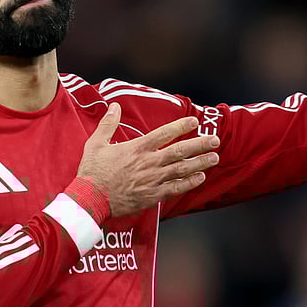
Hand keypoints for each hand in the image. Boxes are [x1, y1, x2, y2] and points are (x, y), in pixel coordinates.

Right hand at [77, 103, 220, 216]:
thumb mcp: (96, 143)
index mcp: (137, 148)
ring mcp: (152, 180)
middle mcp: (148, 163)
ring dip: (200, 163)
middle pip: (179, 151)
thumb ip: (108, 124)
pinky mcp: (152, 196)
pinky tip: (200, 178)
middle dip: (199, 145)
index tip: (195, 122)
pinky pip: (175, 188)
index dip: (181, 127)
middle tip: (215, 140)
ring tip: (214, 158)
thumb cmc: (92, 172)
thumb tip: (114, 106)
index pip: (164, 134)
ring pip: (181, 170)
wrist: (91, 200)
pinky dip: (189, 183)